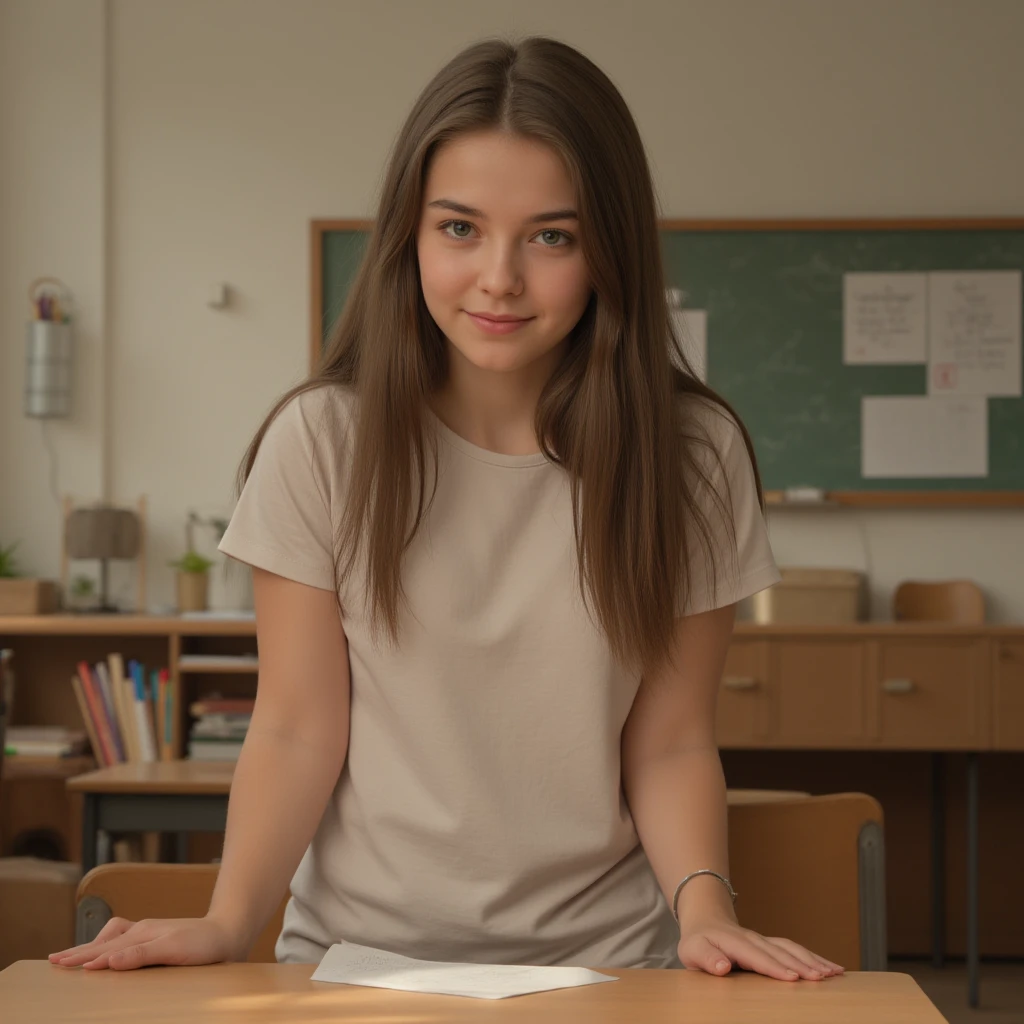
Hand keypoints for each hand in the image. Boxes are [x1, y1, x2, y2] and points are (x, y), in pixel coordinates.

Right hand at [49, 915, 245, 970]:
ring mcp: (150, 935)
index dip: (83, 957)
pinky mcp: (158, 941)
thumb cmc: (205, 943)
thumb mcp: (174, 949)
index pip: (105, 948)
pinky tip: (106, 953)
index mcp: (142, 934)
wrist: (231, 934)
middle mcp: (143, 932)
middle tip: (53, 960)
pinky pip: (124, 941)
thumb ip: (142, 954)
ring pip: (112, 939)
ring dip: (90, 947)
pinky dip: (107, 946)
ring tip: (70, 957)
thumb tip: (107, 959)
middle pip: (104, 941)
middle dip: (78, 951)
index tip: (59, 965)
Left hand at [677, 915, 843, 980]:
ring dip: (813, 960)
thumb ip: (707, 958)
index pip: (757, 956)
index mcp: (735, 943)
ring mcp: (765, 941)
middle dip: (802, 965)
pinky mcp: (772, 945)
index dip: (775, 967)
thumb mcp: (692, 950)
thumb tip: (722, 967)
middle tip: (823, 978)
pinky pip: (794, 950)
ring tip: (834, 973)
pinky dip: (813, 957)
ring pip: (792, 949)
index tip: (793, 978)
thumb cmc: (698, 942)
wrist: (706, 921)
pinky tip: (831, 968)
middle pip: (781, 952)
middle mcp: (754, 939)